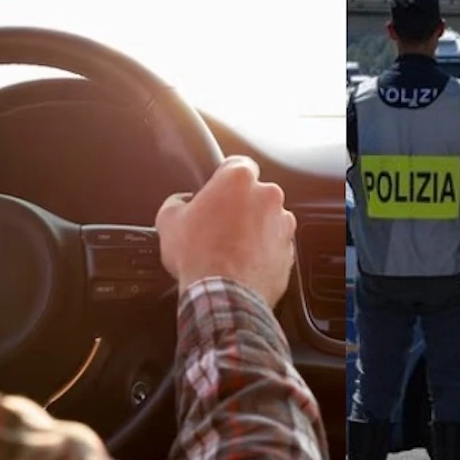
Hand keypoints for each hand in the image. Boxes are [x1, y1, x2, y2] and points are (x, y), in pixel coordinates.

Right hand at [155, 156, 296, 306]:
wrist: (223, 296)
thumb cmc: (198, 256)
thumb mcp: (169, 221)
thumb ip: (177, 202)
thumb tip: (180, 203)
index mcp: (239, 179)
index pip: (237, 164)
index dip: (224, 179)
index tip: (217, 192)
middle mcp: (268, 196)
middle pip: (255, 193)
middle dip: (240, 206)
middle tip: (219, 225)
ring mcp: (283, 225)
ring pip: (268, 219)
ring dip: (253, 229)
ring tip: (230, 249)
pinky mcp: (289, 251)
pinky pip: (275, 245)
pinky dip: (263, 252)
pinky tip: (243, 264)